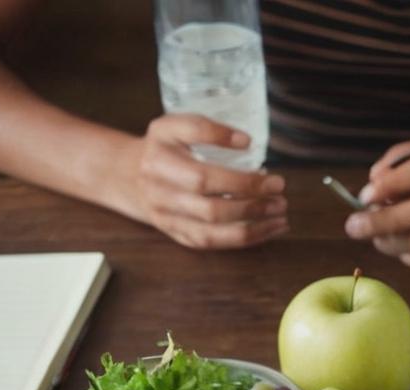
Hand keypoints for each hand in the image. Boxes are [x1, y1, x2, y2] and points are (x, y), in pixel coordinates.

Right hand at [112, 114, 287, 249]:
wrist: (128, 177)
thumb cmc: (162, 149)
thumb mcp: (173, 127)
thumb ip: (204, 128)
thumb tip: (245, 141)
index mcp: (159, 160)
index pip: (198, 170)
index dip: (227, 161)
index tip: (252, 148)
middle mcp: (161, 193)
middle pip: (210, 205)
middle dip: (250, 198)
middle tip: (279, 188)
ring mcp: (169, 219)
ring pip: (214, 230)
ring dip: (253, 224)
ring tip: (281, 212)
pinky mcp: (178, 235)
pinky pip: (214, 243)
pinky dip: (246, 238)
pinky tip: (270, 228)